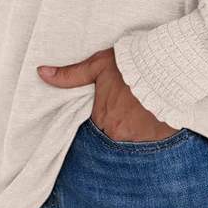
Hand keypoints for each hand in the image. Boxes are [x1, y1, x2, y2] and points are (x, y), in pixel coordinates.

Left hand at [37, 47, 179, 141]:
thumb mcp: (97, 65)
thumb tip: (41, 72)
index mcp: (102, 119)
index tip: (108, 111)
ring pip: (132, 141)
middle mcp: (119, 134)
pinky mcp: (161, 138)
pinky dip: (151, 134)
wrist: (165, 65)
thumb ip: (70, 75)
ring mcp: (141, 139)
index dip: (100, 119)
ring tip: (139, 116)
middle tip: (125, 112)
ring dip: (134, 132)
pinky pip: (152, 142)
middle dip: (116, 127)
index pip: (93, 128)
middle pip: (112, 137)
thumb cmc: (129, 64)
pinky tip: (153, 120)